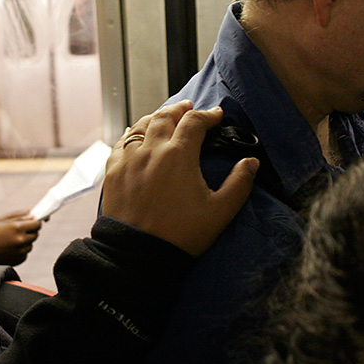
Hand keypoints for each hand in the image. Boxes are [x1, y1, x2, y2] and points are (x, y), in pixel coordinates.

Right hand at [0, 210, 42, 265]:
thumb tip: (34, 217)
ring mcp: (21, 251)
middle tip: (19, 231)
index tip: (33, 222)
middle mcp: (21, 240)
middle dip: (30, 232)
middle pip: (36, 234)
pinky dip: (21, 250)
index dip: (35, 222)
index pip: (37, 224)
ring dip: (25, 242)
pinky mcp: (20, 259)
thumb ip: (21, 218)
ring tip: (11, 241)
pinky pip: (26, 252)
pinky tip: (10, 248)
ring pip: (31, 244)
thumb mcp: (3, 222)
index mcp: (18, 228)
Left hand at [102, 100, 257, 256]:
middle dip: (180, 109)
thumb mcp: (219, 212)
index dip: (208, 115)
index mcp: (178, 154)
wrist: (138, 254)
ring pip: (141, 125)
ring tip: (165, 118)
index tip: (217, 116)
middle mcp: (151, 150)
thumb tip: (251, 162)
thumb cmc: (181, 235)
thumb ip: (239, 184)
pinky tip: (135, 136)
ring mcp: (129, 159)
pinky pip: (121, 143)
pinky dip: (131, 134)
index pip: (194, 122)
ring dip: (156, 118)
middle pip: (165, 116)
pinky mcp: (113, 172)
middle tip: (189, 108)